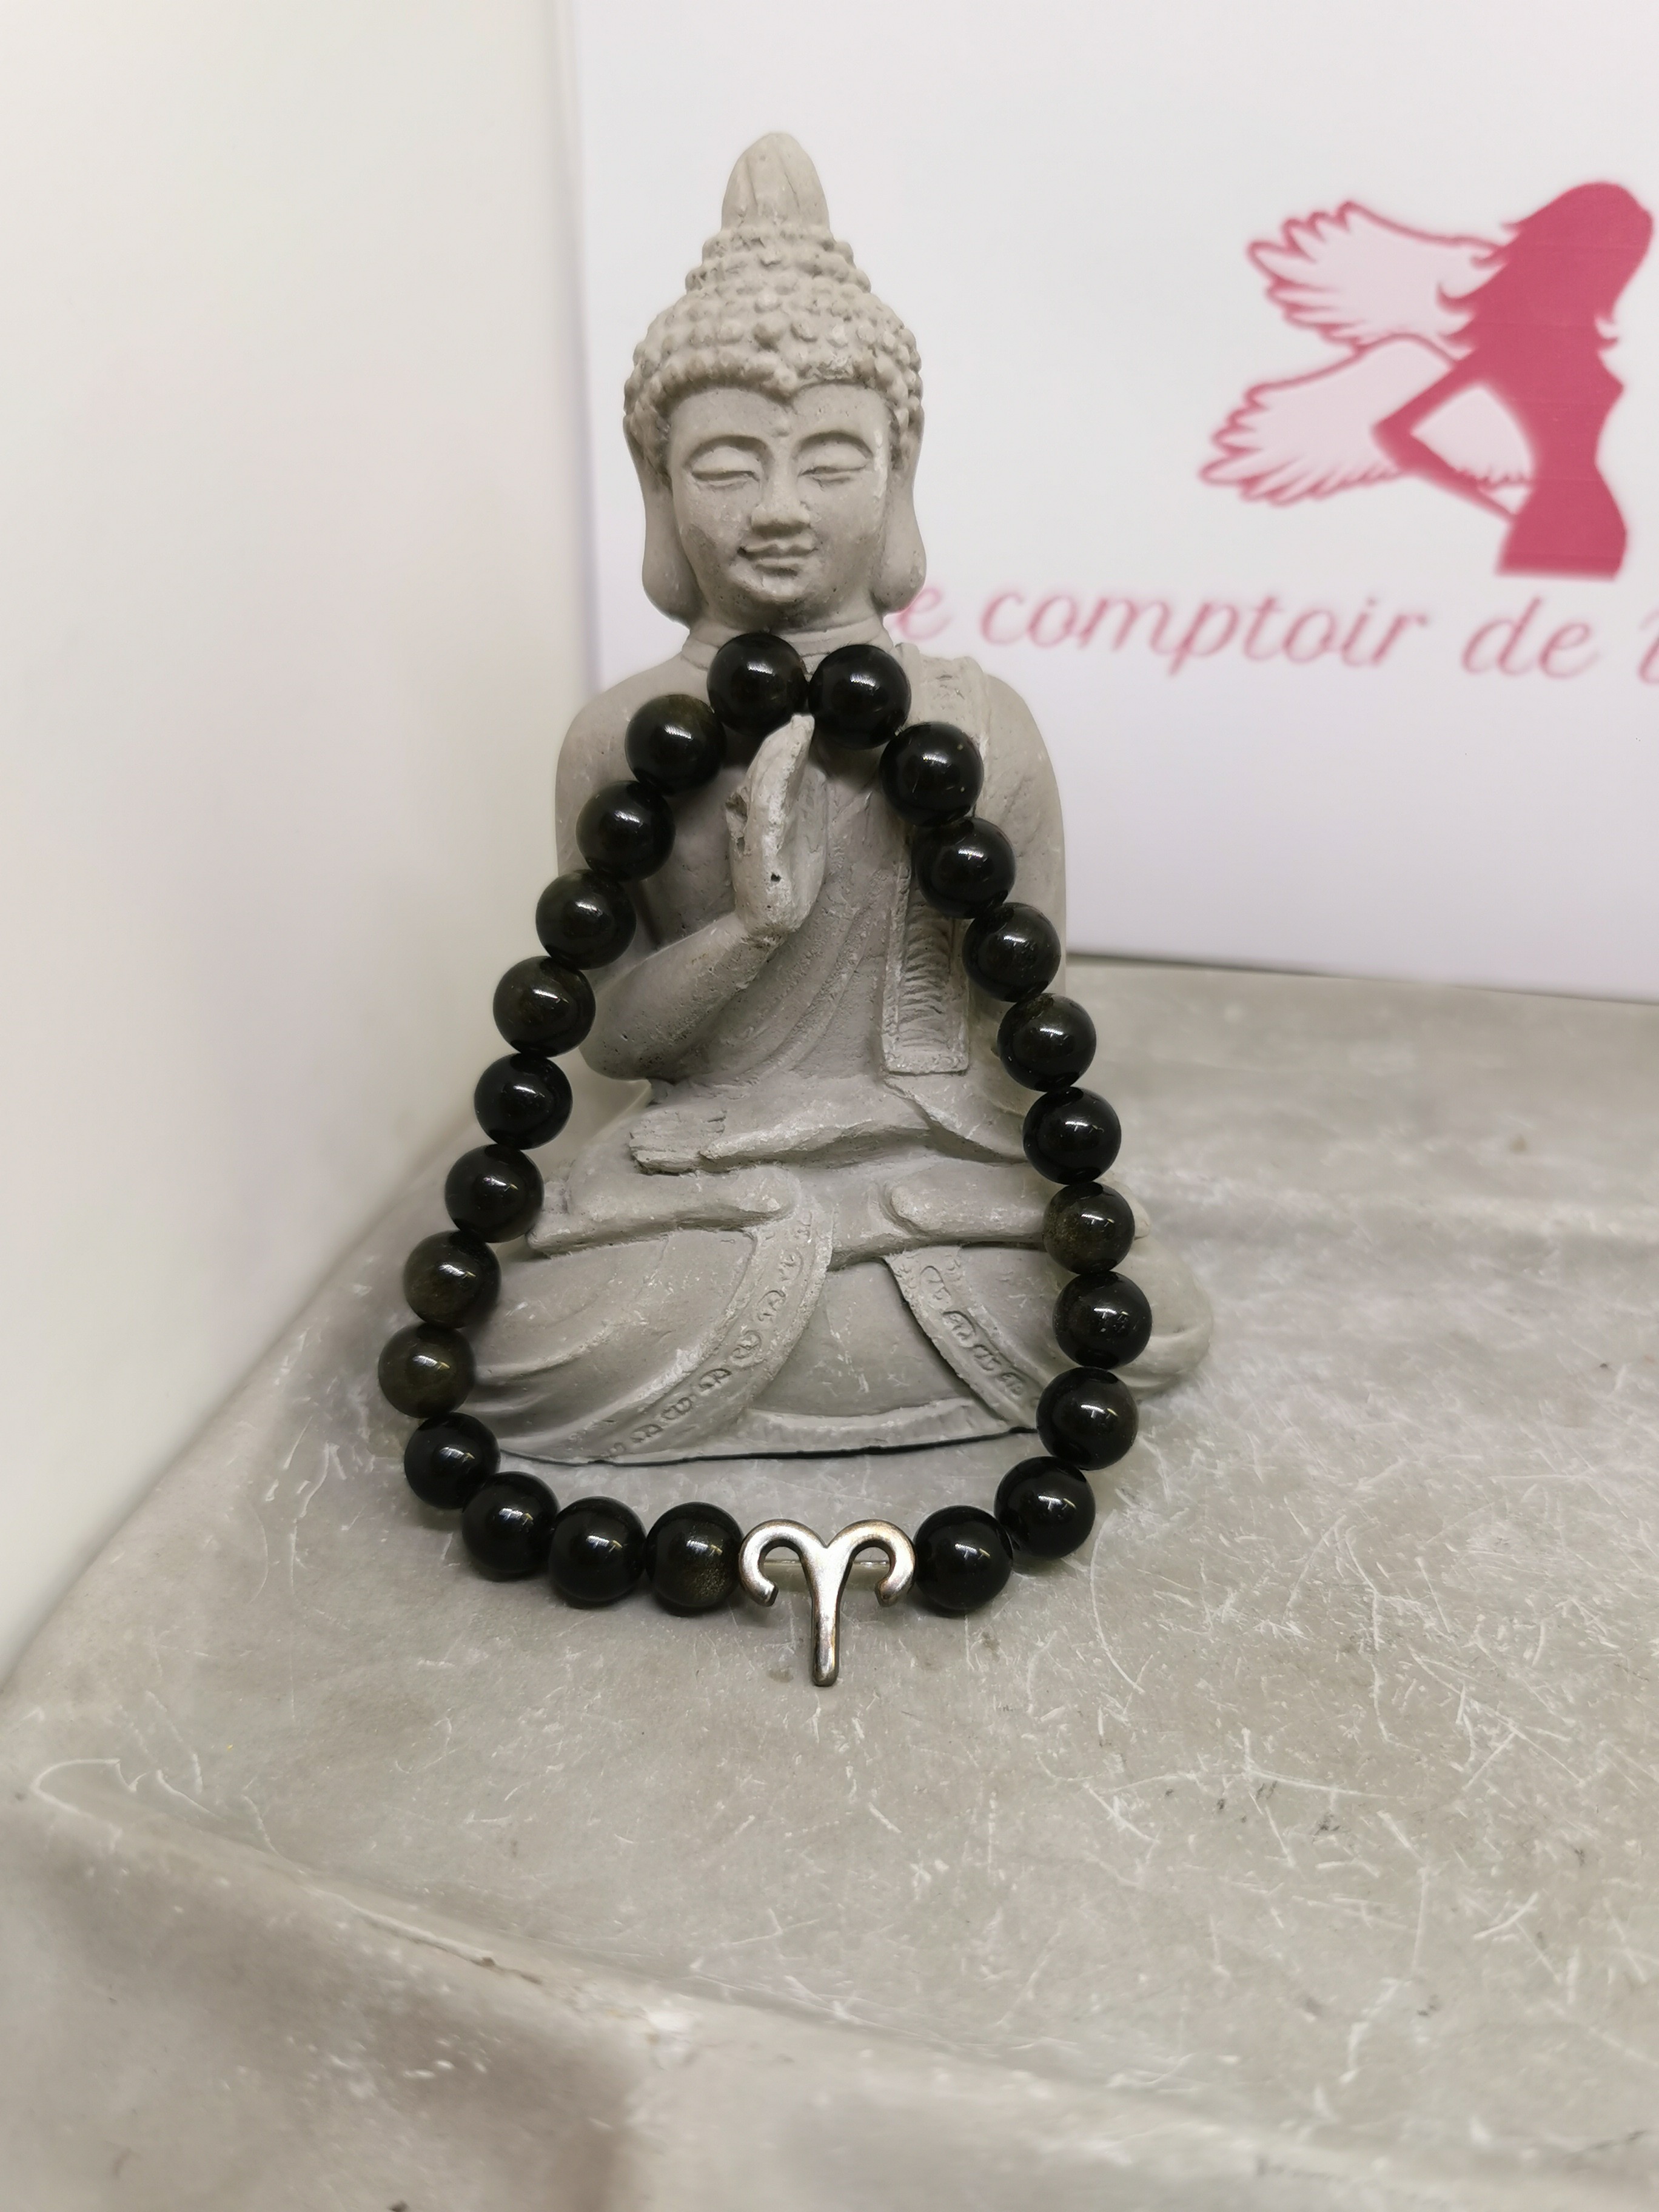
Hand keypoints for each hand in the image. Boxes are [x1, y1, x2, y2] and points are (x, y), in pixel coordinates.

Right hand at [724, 712, 826, 946]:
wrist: (770, 920)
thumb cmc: (782, 883)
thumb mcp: (795, 837)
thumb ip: (797, 808)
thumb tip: (811, 776)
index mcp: (769, 814)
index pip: (774, 772)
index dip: (785, 747)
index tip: (801, 724)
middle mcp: (759, 815)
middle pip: (769, 769)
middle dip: (784, 742)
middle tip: (801, 718)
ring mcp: (758, 826)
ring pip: (768, 779)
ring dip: (783, 751)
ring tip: (799, 727)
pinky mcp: (762, 840)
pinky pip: (769, 799)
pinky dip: (778, 774)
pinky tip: (790, 757)